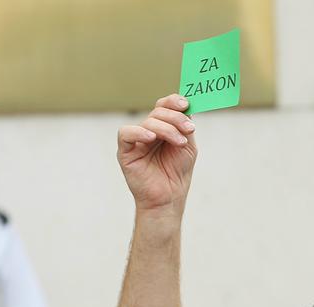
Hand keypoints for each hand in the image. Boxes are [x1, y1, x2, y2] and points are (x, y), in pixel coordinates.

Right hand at [116, 94, 197, 212]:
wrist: (169, 199)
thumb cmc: (177, 174)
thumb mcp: (188, 147)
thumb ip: (185, 127)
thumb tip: (187, 105)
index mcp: (162, 127)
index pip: (164, 106)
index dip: (173, 101)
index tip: (186, 104)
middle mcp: (148, 131)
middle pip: (158, 112)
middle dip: (175, 118)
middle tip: (189, 129)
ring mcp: (136, 140)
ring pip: (148, 122)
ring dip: (167, 129)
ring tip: (180, 143)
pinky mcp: (124, 151)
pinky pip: (126, 133)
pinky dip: (139, 133)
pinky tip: (152, 139)